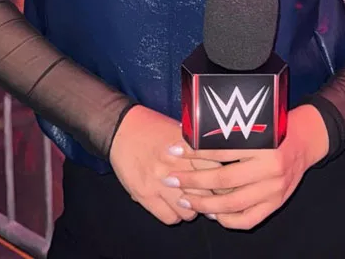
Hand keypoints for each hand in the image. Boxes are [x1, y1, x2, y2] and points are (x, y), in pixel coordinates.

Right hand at [109, 105, 219, 224]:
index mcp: (185, 146)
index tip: (224, 183)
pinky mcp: (144, 194)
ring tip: (190, 201)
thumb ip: (198, 147)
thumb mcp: (180, 130)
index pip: (214, 170)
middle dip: (210, 198)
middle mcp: (174, 165)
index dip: (222, 180)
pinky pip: (169, 218)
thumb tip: (220, 163)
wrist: (121, 129)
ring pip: (188, 212)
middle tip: (210, 197)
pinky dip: (174, 215)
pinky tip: (173, 205)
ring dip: (192, 209)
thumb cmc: (153, 127)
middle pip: (204, 194)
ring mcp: (158, 182)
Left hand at [161, 105, 328, 230]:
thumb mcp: (255, 121)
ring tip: (185, 200)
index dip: (194, 151)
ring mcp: (274, 189)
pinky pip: (249, 219)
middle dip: (192, 181)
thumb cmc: (275, 126)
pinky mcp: (277, 203)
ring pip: (233, 204)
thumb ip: (229, 130)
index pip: (221, 150)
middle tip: (171, 180)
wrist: (306, 140)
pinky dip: (228, 220)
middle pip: (223, 180)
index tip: (174, 150)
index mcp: (262, 143)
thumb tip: (190, 134)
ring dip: (204, 205)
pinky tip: (213, 214)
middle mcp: (269, 168)